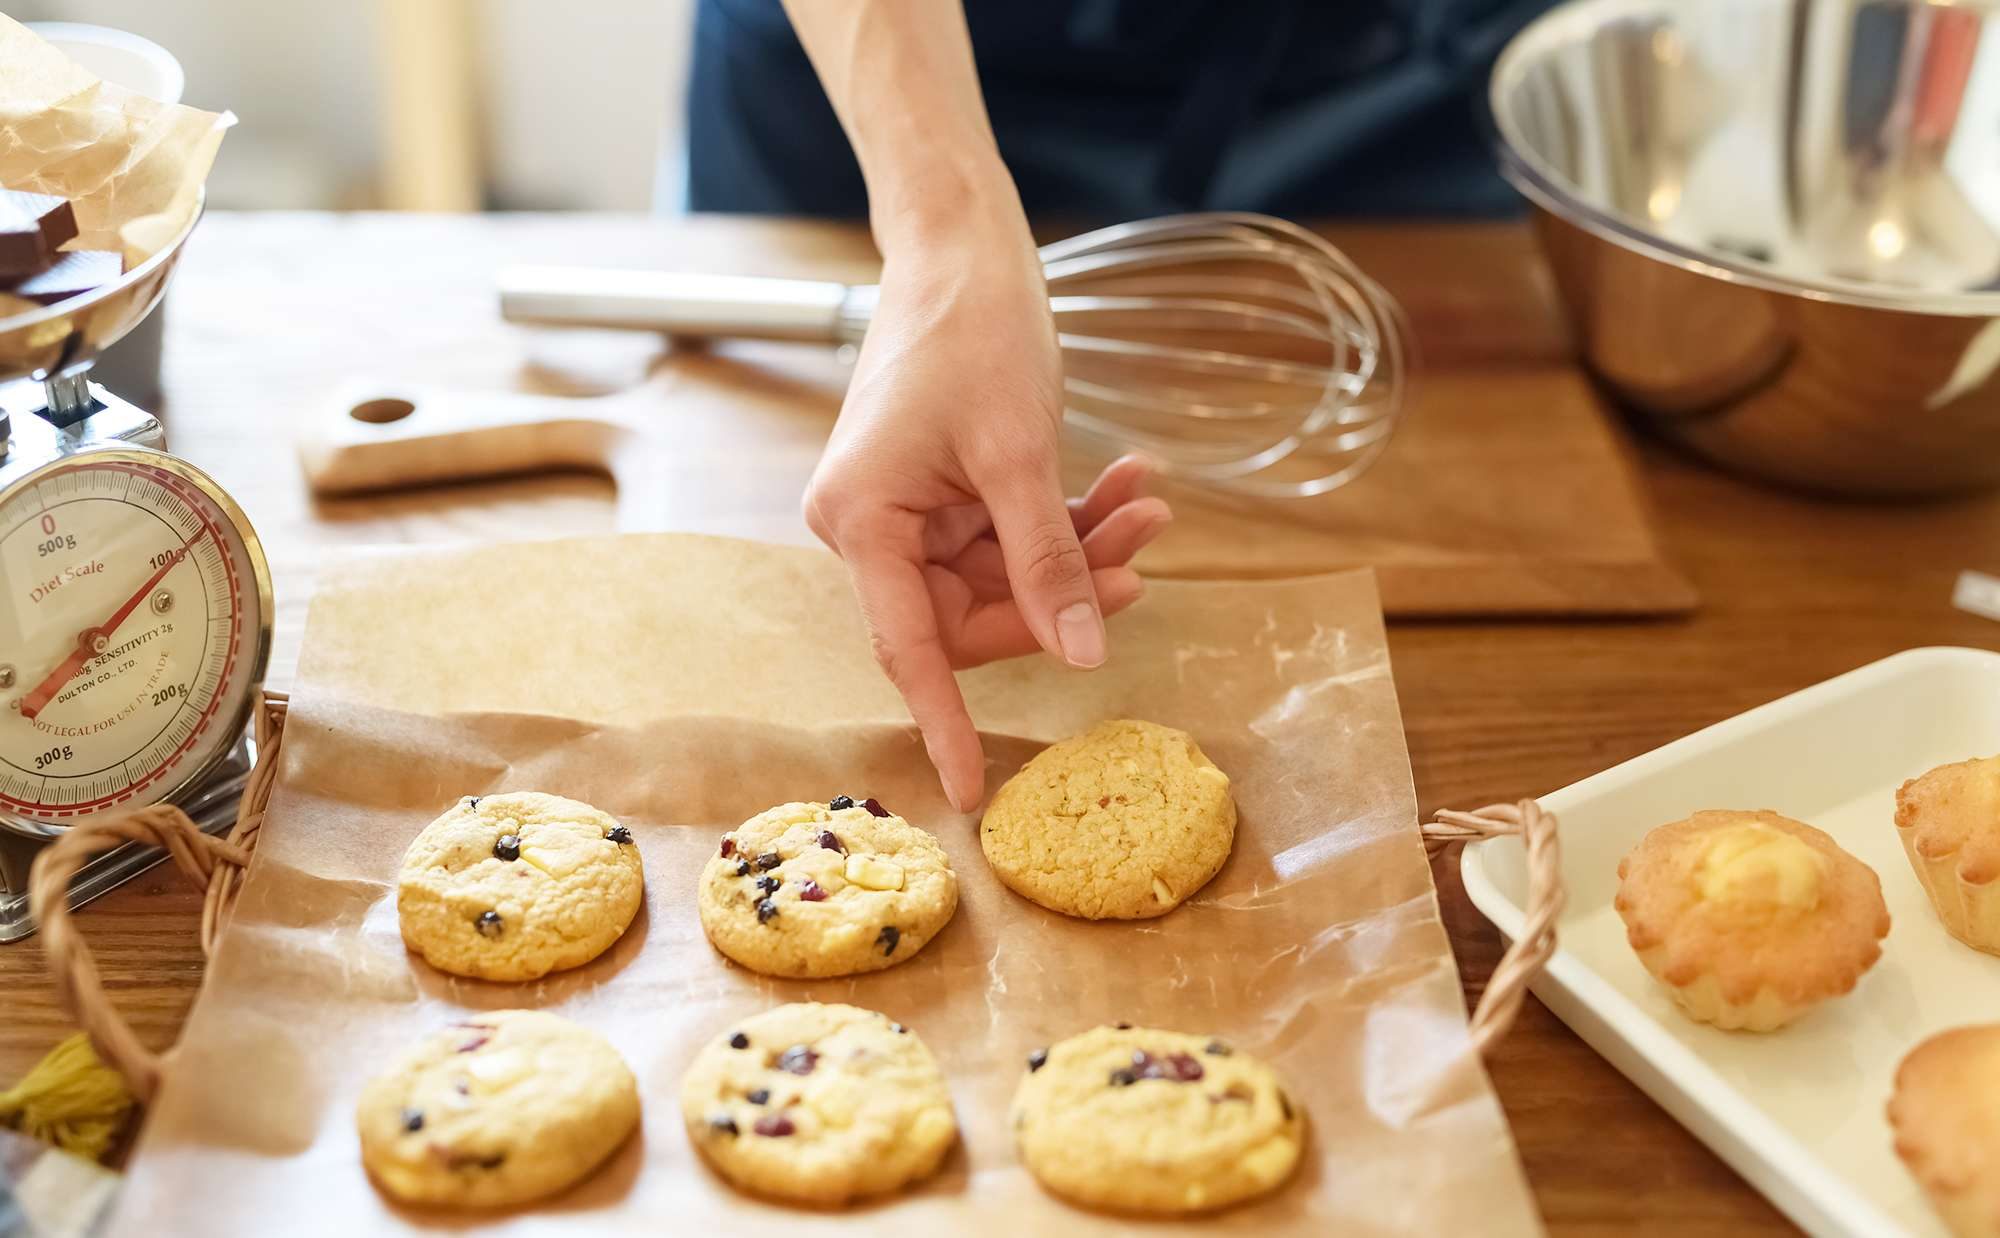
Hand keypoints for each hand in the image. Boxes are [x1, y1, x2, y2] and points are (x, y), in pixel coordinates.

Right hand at [804, 224, 1170, 810]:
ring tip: (1149, 504)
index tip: (972, 794)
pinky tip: (1127, 485)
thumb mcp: (1021, 454)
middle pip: (974, 614)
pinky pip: (1013, 535)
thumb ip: (1048, 560)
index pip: (910, 650)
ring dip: (1083, 549)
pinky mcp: (947, 493)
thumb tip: (1083, 655)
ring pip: (1008, 576)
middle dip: (1065, 592)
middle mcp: (875, 528)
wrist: (962, 246)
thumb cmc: (972, 329)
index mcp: (863, 522)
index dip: (947, 722)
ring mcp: (912, 512)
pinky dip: (1071, 520)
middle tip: (1143, 557)